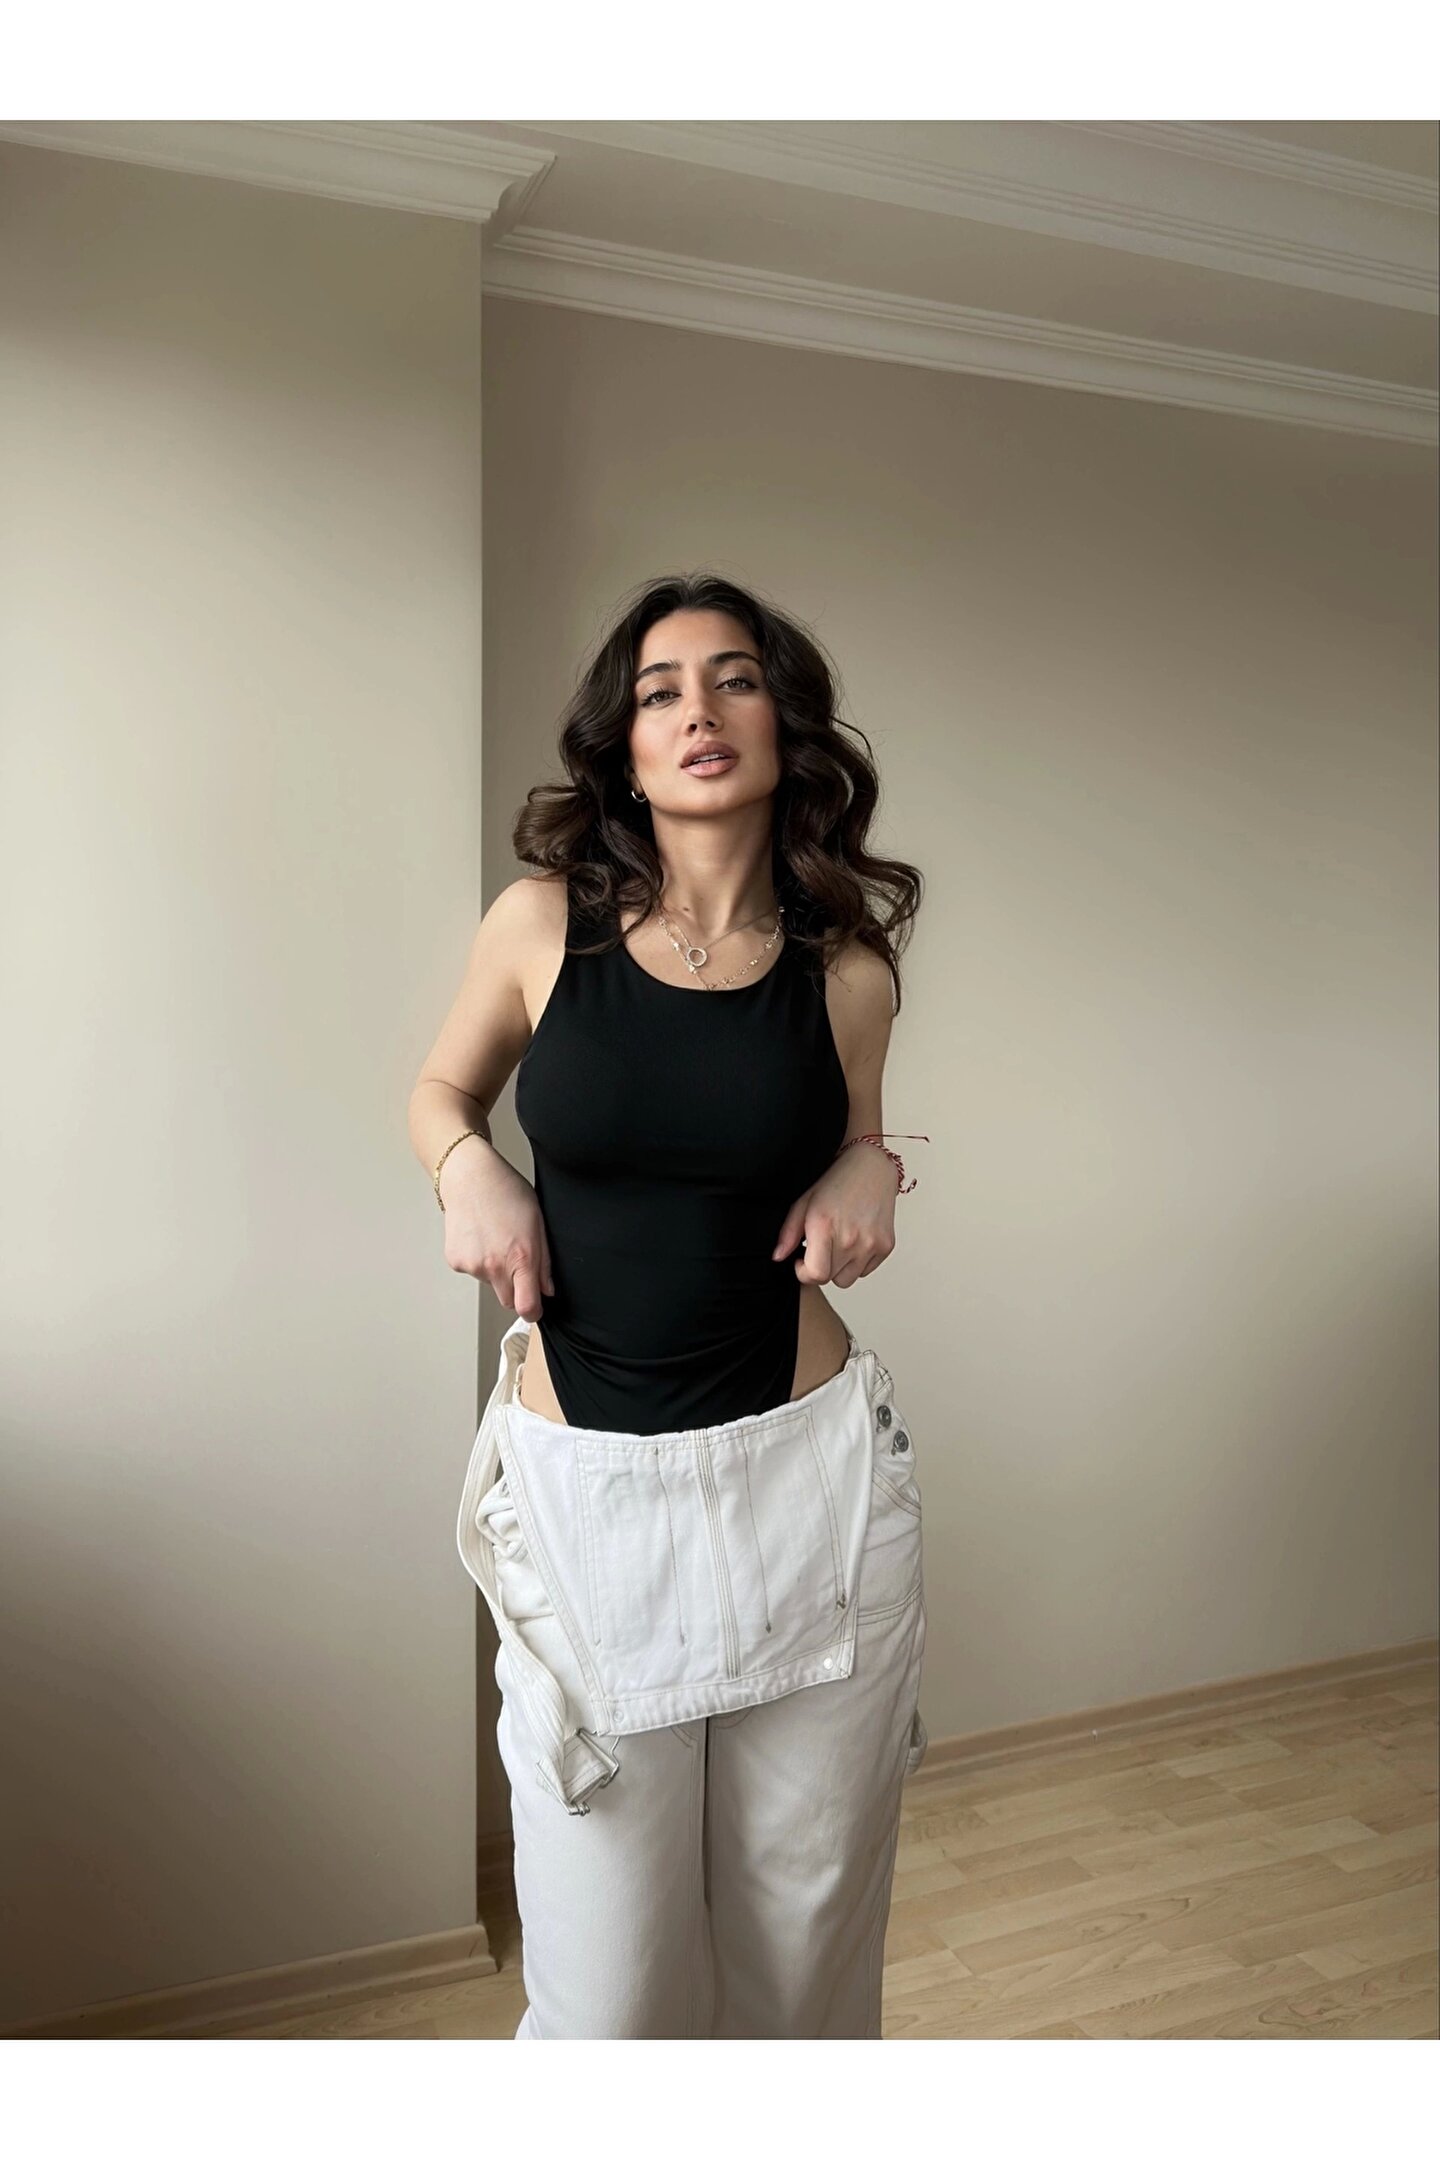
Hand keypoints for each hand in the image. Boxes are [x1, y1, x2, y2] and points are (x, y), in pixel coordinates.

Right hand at [439, 1143, 555, 1320]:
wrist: (469, 1177)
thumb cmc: (506, 1192)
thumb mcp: (537, 1222)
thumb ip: (543, 1261)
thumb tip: (547, 1289)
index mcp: (520, 1258)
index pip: (526, 1307)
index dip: (534, 1312)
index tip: (536, 1307)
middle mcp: (494, 1266)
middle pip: (508, 1300)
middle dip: (516, 1289)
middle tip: (516, 1261)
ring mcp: (472, 1265)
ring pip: (490, 1283)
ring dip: (495, 1270)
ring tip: (495, 1238)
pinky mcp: (456, 1261)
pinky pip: (473, 1271)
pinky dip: (478, 1261)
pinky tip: (480, 1237)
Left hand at [771, 1144, 897, 1288]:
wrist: (871, 1167)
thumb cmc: (837, 1181)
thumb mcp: (804, 1202)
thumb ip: (788, 1233)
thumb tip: (778, 1257)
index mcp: (825, 1227)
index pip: (815, 1275)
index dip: (804, 1273)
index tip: (802, 1262)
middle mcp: (850, 1238)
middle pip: (830, 1278)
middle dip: (821, 1267)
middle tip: (821, 1246)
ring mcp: (871, 1244)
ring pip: (848, 1279)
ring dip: (840, 1268)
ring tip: (838, 1243)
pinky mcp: (886, 1246)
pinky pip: (866, 1271)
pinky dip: (858, 1262)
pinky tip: (854, 1240)